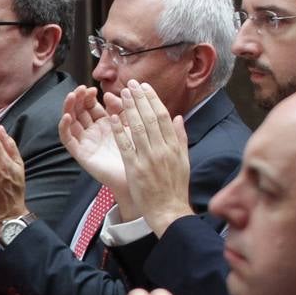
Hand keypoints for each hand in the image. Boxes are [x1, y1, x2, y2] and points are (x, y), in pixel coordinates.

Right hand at [59, 86, 129, 206]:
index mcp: (105, 123)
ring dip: (68, 108)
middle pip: (79, 111)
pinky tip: (67, 116)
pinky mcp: (80, 153)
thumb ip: (122, 108)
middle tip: (80, 89)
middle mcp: (92, 131)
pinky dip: (64, 127)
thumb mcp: (130, 124)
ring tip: (71, 96)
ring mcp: (85, 141)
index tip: (92, 88)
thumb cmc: (138, 151)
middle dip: (78, 99)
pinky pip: (67, 139)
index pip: (91, 105)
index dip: (89, 96)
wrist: (139, 175)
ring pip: (71, 121)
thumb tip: (108, 94)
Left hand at [114, 81, 191, 235]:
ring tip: (121, 94)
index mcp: (174, 146)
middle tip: (130, 84)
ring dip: (128, 109)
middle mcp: (162, 149)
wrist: (169, 210)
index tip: (145, 87)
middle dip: (140, 99)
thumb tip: (178, 118)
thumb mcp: (183, 160)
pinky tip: (112, 117)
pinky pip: (126, 146)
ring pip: (138, 128)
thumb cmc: (175, 187)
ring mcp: (148, 158)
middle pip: (151, 118)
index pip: (163, 116)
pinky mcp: (135, 169)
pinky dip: (119, 130)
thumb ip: (180, 138)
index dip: (153, 100)